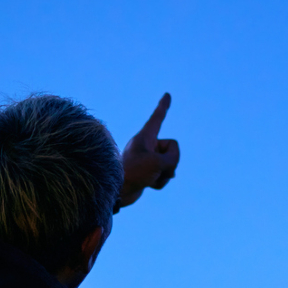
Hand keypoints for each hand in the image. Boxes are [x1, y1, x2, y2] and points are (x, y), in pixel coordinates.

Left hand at [115, 93, 179, 208]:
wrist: (115, 192)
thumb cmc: (133, 173)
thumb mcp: (159, 164)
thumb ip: (172, 159)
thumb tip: (172, 170)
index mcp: (144, 137)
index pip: (157, 117)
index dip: (163, 106)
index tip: (167, 95)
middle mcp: (146, 145)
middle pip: (172, 149)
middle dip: (171, 162)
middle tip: (157, 169)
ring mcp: (147, 159)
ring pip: (169, 165)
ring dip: (164, 175)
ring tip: (149, 179)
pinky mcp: (146, 172)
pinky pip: (162, 176)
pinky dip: (159, 182)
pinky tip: (148, 185)